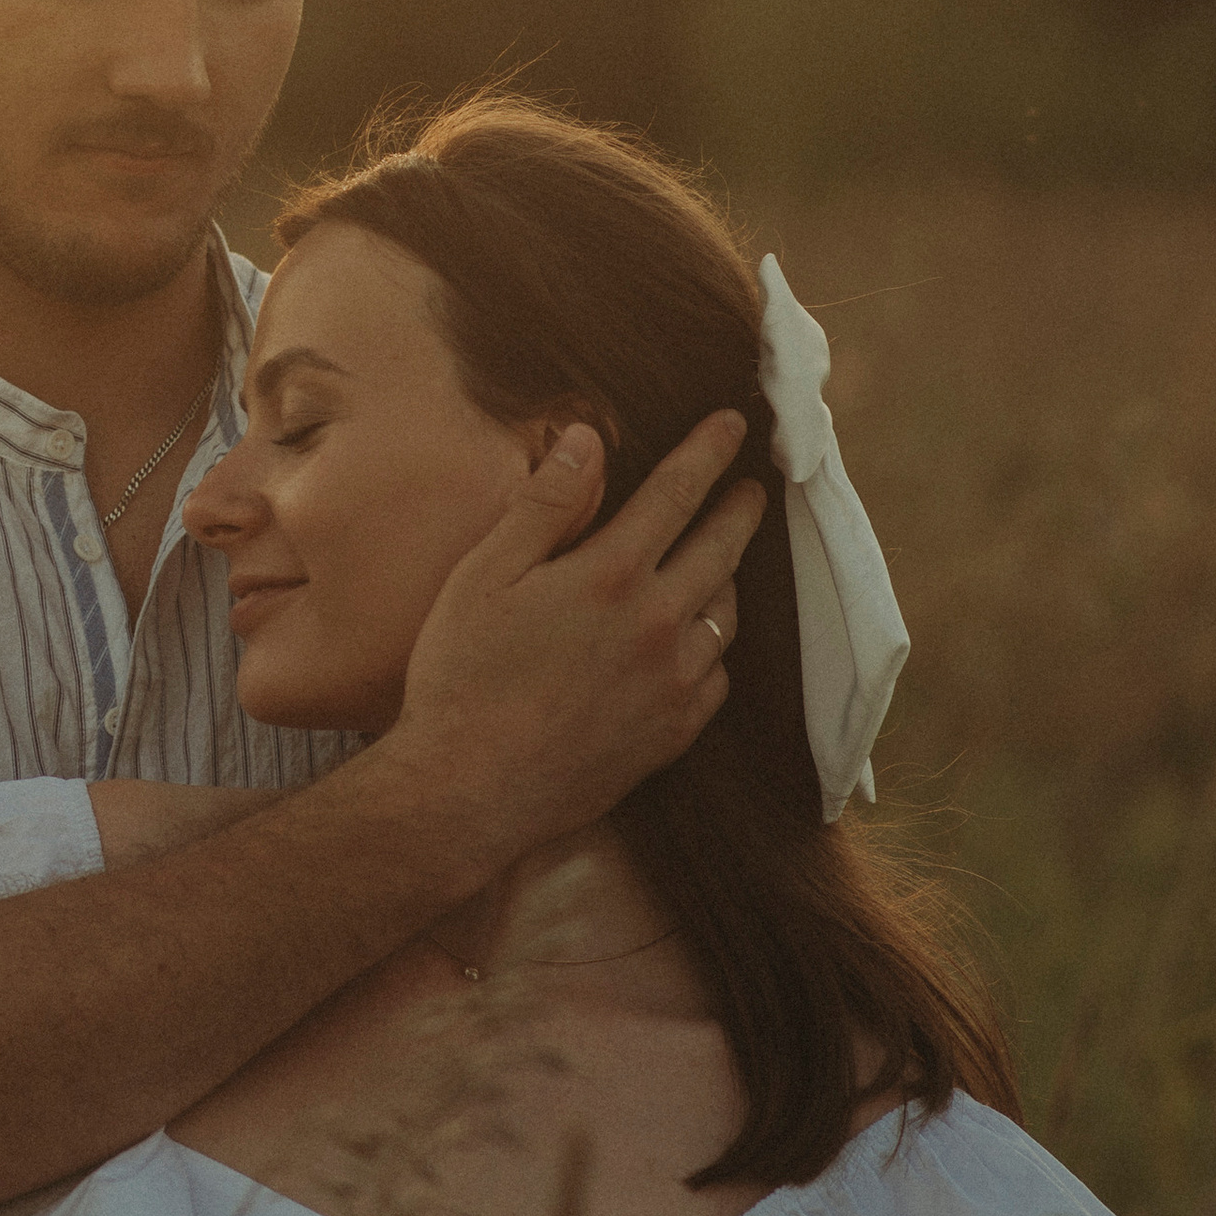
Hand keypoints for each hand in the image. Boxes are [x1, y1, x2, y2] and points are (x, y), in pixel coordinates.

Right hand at [392, 412, 762, 868]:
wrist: (470, 791)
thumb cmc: (462, 677)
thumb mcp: (484, 576)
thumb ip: (544, 505)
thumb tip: (587, 440)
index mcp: (610, 575)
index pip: (677, 492)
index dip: (708, 451)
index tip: (733, 424)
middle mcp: (657, 624)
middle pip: (721, 549)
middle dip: (741, 509)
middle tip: (754, 489)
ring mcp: (672, 683)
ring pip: (724, 615)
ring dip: (728, 578)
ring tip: (721, 562)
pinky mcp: (672, 732)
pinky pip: (715, 676)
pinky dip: (713, 648)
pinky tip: (696, 643)